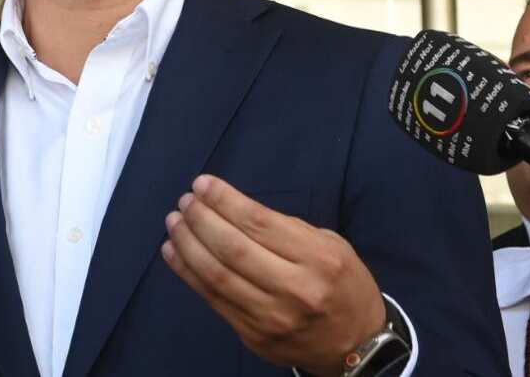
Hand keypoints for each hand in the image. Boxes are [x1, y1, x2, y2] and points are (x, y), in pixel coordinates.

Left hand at [162, 174, 385, 375]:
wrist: (355, 347)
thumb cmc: (342, 285)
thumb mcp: (331, 246)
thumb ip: (287, 229)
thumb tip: (233, 210)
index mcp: (318, 259)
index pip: (259, 223)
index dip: (224, 200)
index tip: (202, 184)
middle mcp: (295, 290)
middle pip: (233, 249)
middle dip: (201, 219)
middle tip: (185, 202)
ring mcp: (272, 318)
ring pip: (217, 276)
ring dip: (188, 245)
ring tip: (174, 223)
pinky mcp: (253, 337)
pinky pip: (213, 300)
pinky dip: (187, 273)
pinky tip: (174, 252)